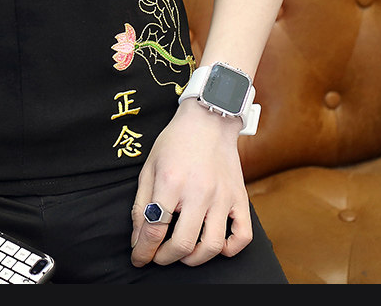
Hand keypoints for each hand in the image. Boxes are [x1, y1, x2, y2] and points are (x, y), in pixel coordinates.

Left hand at [130, 98, 251, 267]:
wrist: (208, 120)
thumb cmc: (175, 141)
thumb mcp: (149, 166)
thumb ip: (141, 204)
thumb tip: (138, 239)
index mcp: (171, 181)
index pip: (155, 228)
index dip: (143, 250)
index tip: (139, 258)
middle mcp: (198, 191)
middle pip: (182, 243)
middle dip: (165, 258)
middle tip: (158, 256)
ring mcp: (222, 196)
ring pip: (212, 246)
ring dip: (194, 259)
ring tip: (183, 254)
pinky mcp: (240, 198)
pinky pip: (242, 236)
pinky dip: (229, 249)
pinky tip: (215, 245)